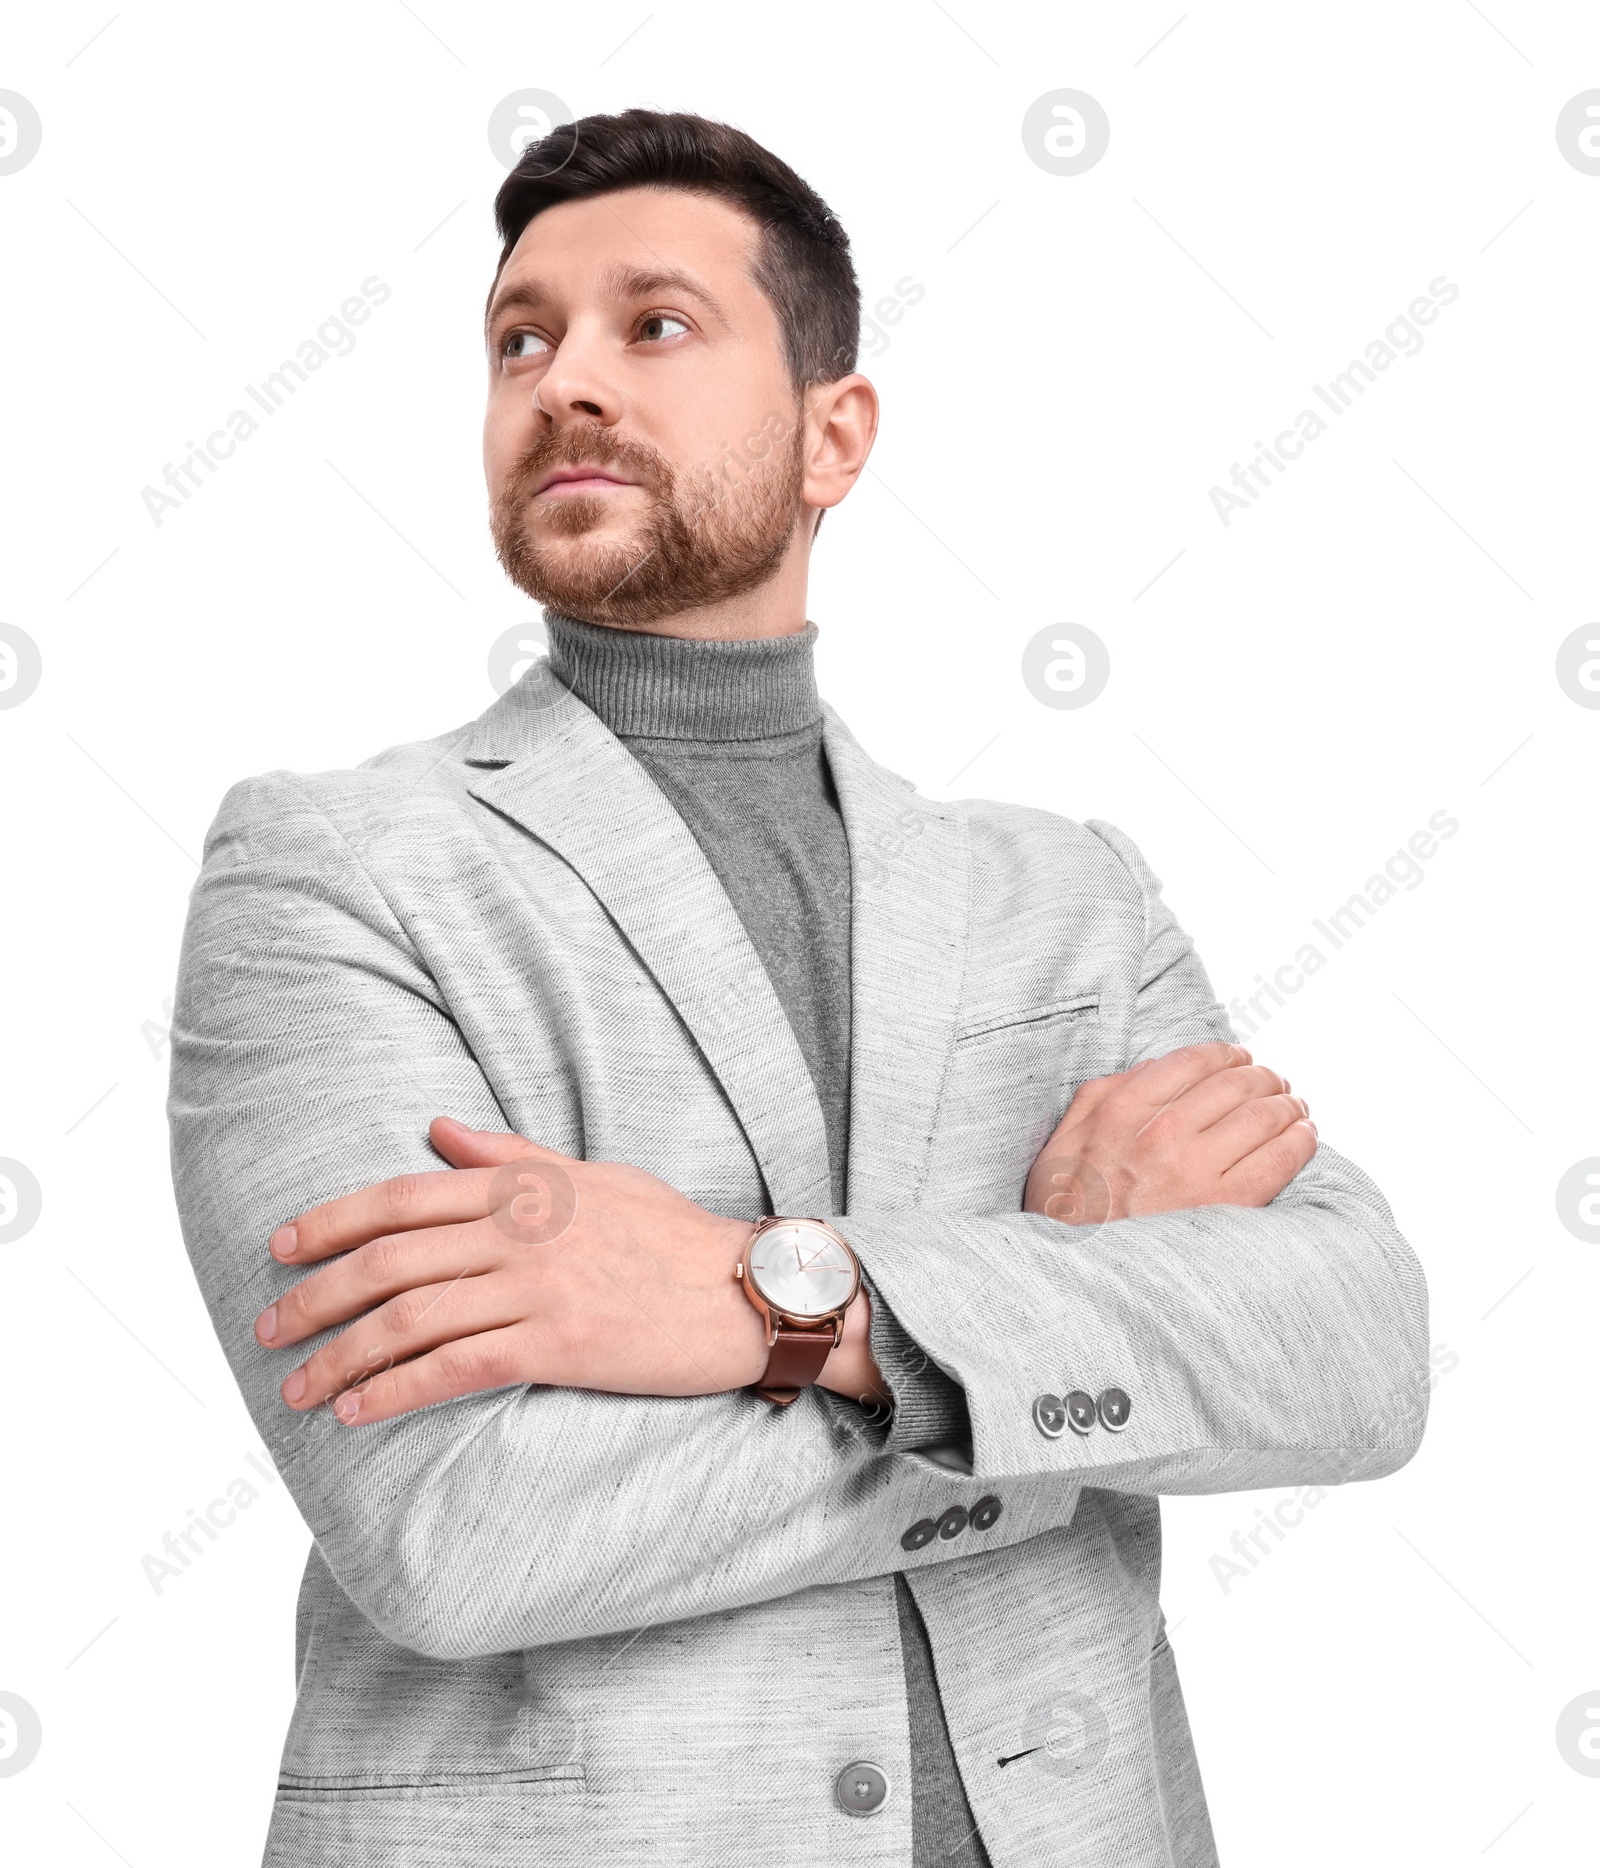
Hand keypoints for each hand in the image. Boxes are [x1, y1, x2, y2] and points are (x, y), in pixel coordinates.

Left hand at [255, 1120, 885, 1424]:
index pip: (402, 1196)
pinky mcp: (561, 1345)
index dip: (331, 1222)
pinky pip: (456, 1368)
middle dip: (317, 1297)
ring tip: (296, 1388)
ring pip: (411, 1318)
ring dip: (341, 1355)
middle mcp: (521, 1231)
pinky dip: (395, 1391)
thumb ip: (512, 1157)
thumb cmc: (674, 1235)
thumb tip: (437, 1129)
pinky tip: (356, 1410)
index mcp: (523, 1187)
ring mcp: (538, 1288)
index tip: (281, 1249)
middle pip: (390, 1258)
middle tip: (268, 1331)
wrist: (750, 1291)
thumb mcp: (595, 1176)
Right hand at [1023, 1042, 1315, 1224]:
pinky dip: (1300, 1140)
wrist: (1077, 1272)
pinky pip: (1279, 1159)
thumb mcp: (1067, 1137)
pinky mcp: (1224, 1206)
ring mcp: (1194, 1170)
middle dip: (1264, 1077)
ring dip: (1288, 1105)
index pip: (1194, 1060)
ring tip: (1296, 1108)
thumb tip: (1153, 1069)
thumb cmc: (1068, 1208)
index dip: (1227, 1054)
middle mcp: (1161, 1132)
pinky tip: (1305, 1135)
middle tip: (1276, 1083)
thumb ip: (1105, 1094)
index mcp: (1122, 1109)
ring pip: (1264, 1116)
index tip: (1240, 1059)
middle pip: (1236, 1084)